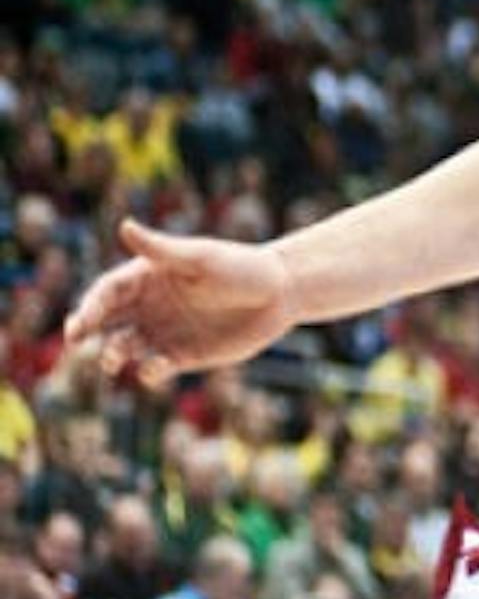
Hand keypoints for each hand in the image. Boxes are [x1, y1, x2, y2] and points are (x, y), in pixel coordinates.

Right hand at [64, 219, 299, 384]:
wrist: (281, 293)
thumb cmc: (241, 267)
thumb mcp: (200, 259)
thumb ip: (161, 250)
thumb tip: (125, 226)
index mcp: (149, 277)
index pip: (107, 292)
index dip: (90, 306)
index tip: (81, 323)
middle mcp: (150, 305)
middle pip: (106, 320)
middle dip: (87, 331)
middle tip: (77, 341)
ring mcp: (164, 331)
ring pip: (123, 347)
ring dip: (113, 355)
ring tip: (113, 360)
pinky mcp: (184, 356)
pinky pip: (154, 368)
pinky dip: (149, 371)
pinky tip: (156, 367)